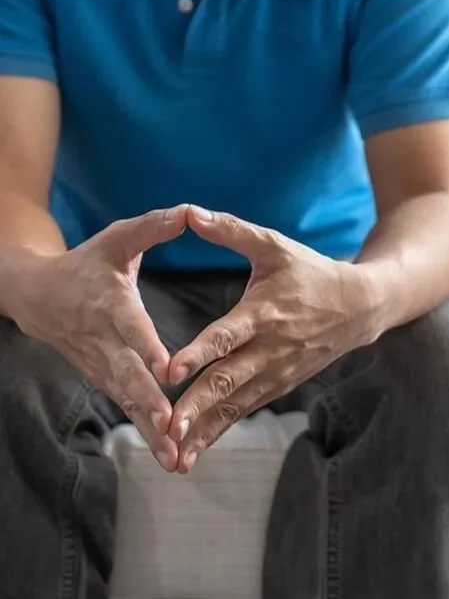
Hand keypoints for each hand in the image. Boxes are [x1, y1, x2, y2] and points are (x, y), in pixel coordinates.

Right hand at [10, 205, 188, 471]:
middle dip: (148, 402)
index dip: (146, 346)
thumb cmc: (88, 264)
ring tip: (174, 457)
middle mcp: (104, 340)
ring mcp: (101, 365)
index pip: (130, 327)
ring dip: (149, 430)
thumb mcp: (117, 240)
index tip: (164, 368)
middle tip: (170, 425)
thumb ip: (153, 227)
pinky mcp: (105, 380)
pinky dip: (147, 433)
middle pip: (127, 375)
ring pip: (128, 400)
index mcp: (110, 303)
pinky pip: (128, 408)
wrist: (37, 296)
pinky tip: (170, 457)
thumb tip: (190, 211)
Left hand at [166, 207, 381, 472]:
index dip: (200, 353)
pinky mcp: (280, 385)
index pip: (228, 336)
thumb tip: (189, 213)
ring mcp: (277, 371)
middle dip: (197, 406)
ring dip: (206, 429)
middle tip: (168, 427)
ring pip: (236, 404)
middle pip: (229, 380)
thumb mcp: (275, 245)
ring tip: (176, 454)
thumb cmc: (311, 272)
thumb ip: (232, 231)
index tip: (171, 372)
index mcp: (264, 312)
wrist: (360, 307)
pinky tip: (194, 451)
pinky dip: (220, 430)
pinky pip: (245, 410)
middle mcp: (270, 348)